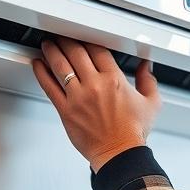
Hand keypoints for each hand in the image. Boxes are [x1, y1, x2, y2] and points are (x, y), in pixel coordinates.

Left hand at [31, 38, 161, 171]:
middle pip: (76, 53)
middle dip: (67, 40)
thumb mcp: (151, 103)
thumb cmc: (133, 132)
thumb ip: (148, 80)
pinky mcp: (66, 110)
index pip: (97, 50)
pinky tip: (38, 64)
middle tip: (61, 36)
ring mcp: (78, 97)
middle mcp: (95, 85)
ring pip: (60, 66)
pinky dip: (41, 72)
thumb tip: (145, 66)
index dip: (88, 40)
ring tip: (47, 44)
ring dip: (52, 51)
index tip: (83, 38)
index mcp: (114, 80)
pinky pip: (49, 87)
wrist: (119, 154)